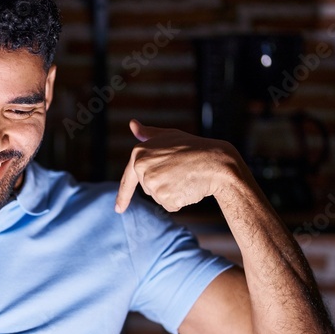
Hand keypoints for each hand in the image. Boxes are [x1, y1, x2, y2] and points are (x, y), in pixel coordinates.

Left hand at [115, 119, 238, 212]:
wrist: (215, 162)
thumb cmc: (193, 147)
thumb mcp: (168, 136)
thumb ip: (148, 134)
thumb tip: (132, 124)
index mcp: (139, 153)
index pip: (128, 179)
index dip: (123, 196)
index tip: (119, 209)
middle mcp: (142, 168)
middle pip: (148, 188)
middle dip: (163, 184)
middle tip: (180, 171)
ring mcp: (153, 184)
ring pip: (159, 198)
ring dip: (172, 192)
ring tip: (185, 177)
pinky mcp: (165, 197)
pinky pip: (170, 205)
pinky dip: (180, 201)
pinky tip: (189, 187)